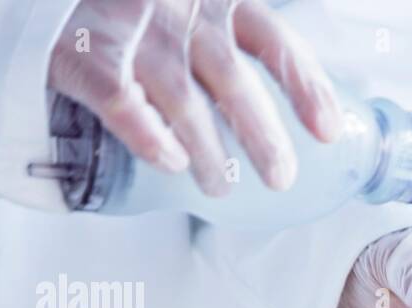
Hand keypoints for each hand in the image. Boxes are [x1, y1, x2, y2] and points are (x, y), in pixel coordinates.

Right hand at [48, 0, 340, 195]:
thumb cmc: (136, 12)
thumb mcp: (197, 15)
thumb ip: (237, 51)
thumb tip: (302, 113)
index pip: (274, 40)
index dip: (306, 86)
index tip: (328, 133)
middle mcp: (180, 9)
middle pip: (233, 78)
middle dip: (262, 134)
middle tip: (281, 178)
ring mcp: (132, 28)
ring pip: (183, 100)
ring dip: (209, 151)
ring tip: (222, 186)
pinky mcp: (83, 53)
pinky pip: (121, 100)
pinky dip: (147, 134)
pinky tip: (171, 162)